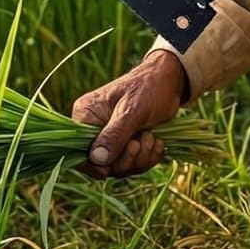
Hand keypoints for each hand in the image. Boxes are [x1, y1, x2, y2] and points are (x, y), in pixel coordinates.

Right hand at [70, 49, 188, 178]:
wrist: (171, 82)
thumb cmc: (149, 88)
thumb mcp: (132, 111)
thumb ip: (114, 135)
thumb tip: (96, 159)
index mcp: (86, 114)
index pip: (79, 151)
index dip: (96, 164)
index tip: (116, 162)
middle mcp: (93, 128)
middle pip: (101, 164)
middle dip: (126, 159)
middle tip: (143, 141)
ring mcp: (110, 137)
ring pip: (119, 166)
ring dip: (140, 158)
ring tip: (152, 138)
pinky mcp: (125, 144)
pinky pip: (132, 163)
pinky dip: (147, 157)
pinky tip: (157, 141)